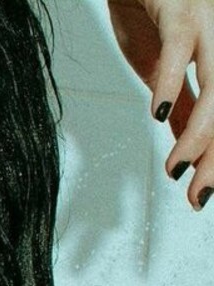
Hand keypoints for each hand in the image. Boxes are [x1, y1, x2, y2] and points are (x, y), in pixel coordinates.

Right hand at [107, 0, 213, 206]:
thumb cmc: (152, 10)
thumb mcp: (164, 70)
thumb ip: (181, 106)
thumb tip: (184, 147)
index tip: (201, 194)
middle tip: (199, 194)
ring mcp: (206, 25)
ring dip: (199, 134)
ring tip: (178, 166)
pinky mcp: (180, 10)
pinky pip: (180, 50)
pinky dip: (170, 85)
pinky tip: (158, 113)